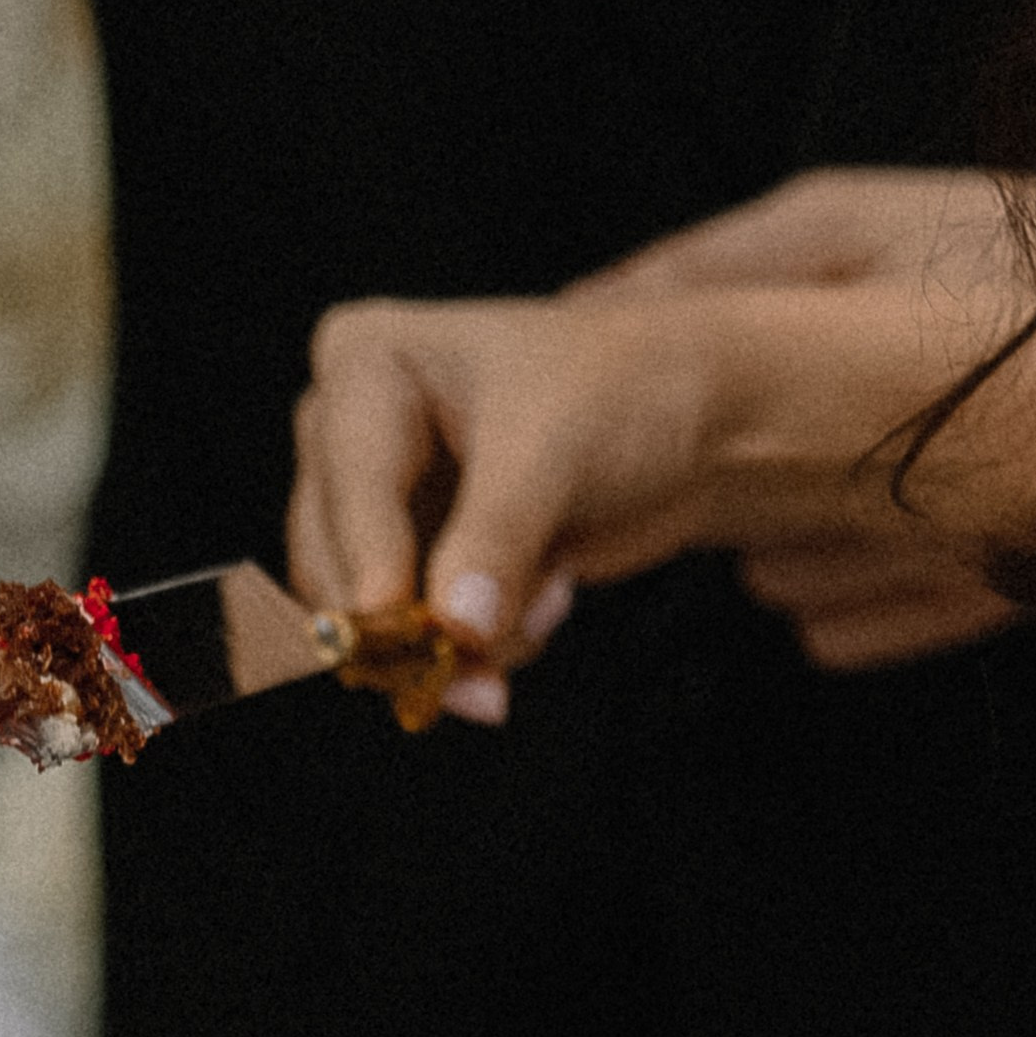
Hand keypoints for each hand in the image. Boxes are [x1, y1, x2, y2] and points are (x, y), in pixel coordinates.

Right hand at [288, 168, 1035, 700]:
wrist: (704, 418)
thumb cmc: (631, 392)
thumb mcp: (554, 455)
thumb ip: (494, 542)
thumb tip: (453, 631)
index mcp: (367, 363)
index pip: (345, 485)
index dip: (368, 564)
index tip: (394, 628)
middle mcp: (353, 423)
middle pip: (330, 557)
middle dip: (410, 622)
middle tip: (471, 673)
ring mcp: (384, 494)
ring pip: (367, 608)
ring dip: (452, 638)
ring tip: (544, 605)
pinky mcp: (423, 550)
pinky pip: (415, 628)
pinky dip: (477, 640)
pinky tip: (544, 603)